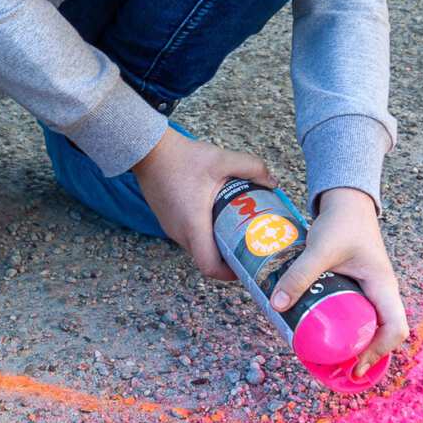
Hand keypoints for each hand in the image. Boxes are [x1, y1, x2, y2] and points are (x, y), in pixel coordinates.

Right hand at [132, 128, 276, 281]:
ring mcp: (171, 227)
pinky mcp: (167, 220)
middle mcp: (180, 232)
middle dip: (228, 258)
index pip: (210, 267)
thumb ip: (251, 168)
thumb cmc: (182, 157)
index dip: (230, 274)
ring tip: (234, 229)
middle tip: (248, 244)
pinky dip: (203, 234)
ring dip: (215, 244)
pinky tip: (216, 216)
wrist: (148, 149)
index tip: (246, 264)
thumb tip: (273, 182)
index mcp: (194, 225)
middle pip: (206, 259)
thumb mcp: (222, 159)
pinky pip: (188, 236)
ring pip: (197, 247)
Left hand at [271, 186, 408, 374]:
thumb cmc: (341, 222)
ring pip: (370, 325)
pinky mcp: (357, 286)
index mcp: (383, 286)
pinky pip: (356, 314)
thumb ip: (299, 273)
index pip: (396, 328)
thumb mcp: (320, 249)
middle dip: (365, 354)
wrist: (345, 201)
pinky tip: (324, 332)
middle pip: (384, 333)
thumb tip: (277, 305)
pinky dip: (345, 327)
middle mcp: (382, 292)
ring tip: (330, 358)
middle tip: (339, 369)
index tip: (355, 364)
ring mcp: (371, 290)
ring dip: (355, 342)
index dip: (380, 351)